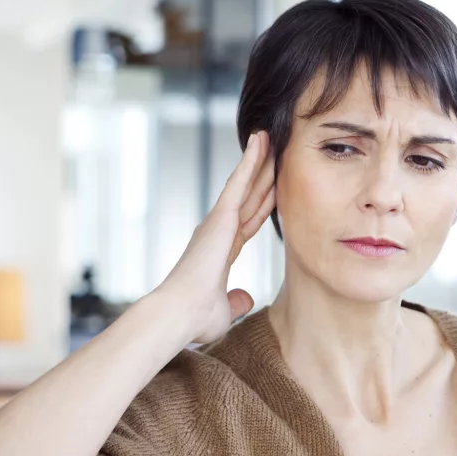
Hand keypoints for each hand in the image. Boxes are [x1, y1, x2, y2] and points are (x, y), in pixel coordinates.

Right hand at [155, 131, 275, 343]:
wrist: (180, 314)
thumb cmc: (196, 318)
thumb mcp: (224, 310)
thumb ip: (236, 301)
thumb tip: (246, 298)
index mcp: (221, 251)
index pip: (249, 221)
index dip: (262, 203)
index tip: (274, 188)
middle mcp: (218, 232)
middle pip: (249, 197)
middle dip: (263, 176)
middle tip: (276, 151)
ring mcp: (218, 222)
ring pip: (245, 183)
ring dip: (258, 159)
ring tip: (270, 137)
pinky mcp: (219, 217)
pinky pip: (238, 183)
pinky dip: (249, 161)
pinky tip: (259, 142)